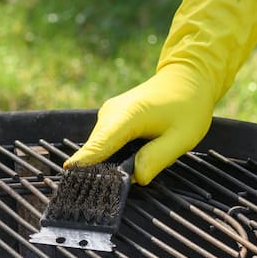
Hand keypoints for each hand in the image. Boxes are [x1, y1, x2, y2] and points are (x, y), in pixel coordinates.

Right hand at [65, 64, 214, 184]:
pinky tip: (138, 152)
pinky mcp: (110, 118)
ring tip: (143, 159)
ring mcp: (108, 114)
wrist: (186, 78)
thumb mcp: (182, 138)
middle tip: (134, 179)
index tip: (69, 179)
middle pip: (97, 151)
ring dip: (116, 161)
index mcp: (127, 116)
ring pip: (101, 149)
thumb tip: (135, 178)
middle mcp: (111, 113)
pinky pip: (106, 143)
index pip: (99, 146)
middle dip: (110, 170)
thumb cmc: (187, 106)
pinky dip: (116, 153)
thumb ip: (156, 159)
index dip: (85, 165)